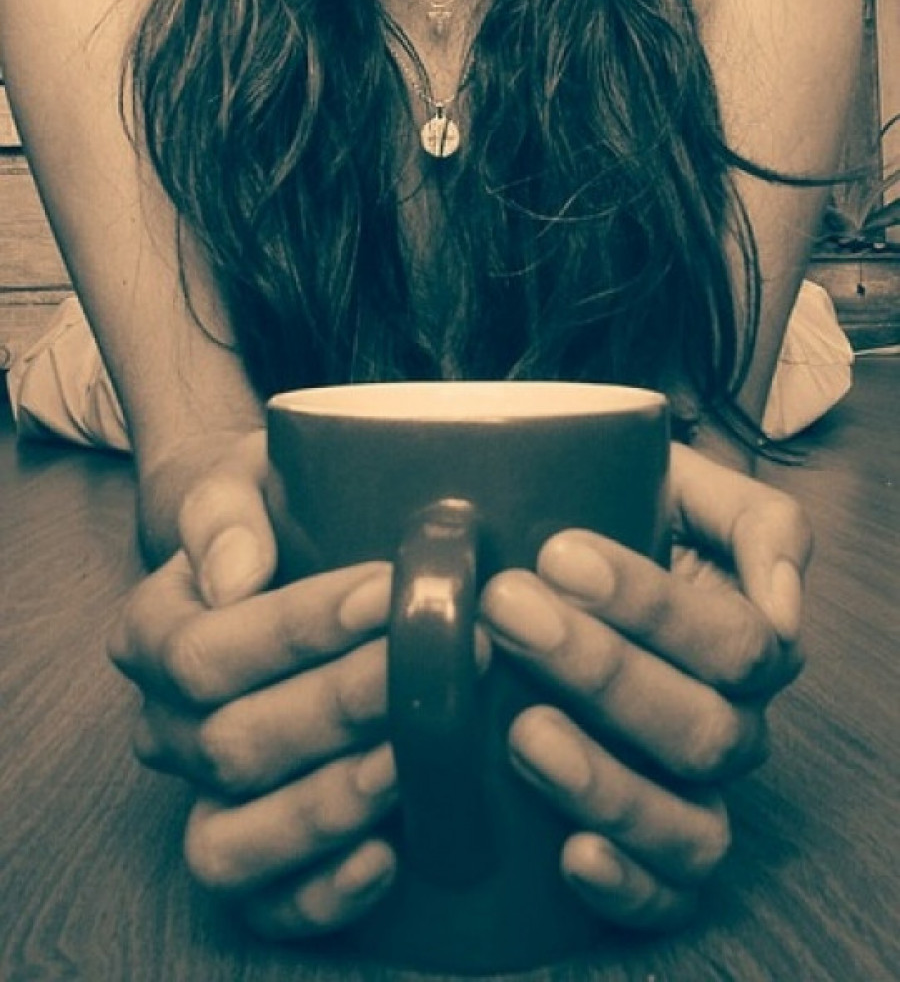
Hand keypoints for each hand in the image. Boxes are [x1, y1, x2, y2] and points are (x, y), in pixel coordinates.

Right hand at [109, 438, 399, 937]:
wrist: (302, 543)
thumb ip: (227, 509)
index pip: (201, 648)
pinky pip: (264, 906)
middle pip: (231, 741)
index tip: (385, 592)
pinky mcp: (256, 860)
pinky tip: (387, 856)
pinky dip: (322, 894)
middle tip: (441, 668)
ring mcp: (205, 798)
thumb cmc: (284, 507)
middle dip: (340, 707)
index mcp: (154, 631)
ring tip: (412, 760)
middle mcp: (167, 725)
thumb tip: (236, 572)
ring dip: (326, 806)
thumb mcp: (253, 473)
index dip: (295, 629)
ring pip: (232, 838)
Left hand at [479, 442, 811, 931]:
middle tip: (509, 610)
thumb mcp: (677, 483)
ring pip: (692, 824)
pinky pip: (668, 897)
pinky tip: (570, 853)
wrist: (544, 558)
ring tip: (523, 732)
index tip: (557, 552)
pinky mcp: (649, 852)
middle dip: (602, 670)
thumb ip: (751, 519)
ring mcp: (695, 794)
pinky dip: (627, 885)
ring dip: (608, 782)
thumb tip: (783, 603)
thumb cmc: (613, 514)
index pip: (734, 640)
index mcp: (749, 638)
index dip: (651, 605)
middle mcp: (732, 723)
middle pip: (705, 728)